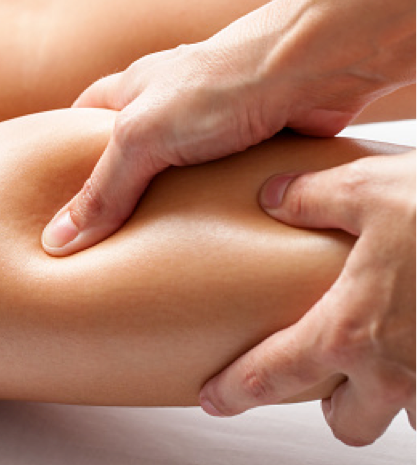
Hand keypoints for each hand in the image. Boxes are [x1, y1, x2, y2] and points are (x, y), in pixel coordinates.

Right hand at [40, 0, 385, 255]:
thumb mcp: (143, 135)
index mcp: (130, 92)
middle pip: (126, 156)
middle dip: (114, 194)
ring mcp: (204, 129)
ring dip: (162, 209)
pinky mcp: (241, 150)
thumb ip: (104, 188)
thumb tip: (58, 239)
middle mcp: (165, 108)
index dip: (61, 160)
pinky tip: (197, 239)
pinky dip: (203, 212)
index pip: (79, 125)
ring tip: (144, 251)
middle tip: (100, 240)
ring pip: (170, 177)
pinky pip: (212, 188)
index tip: (52, 200)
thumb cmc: (221, 83)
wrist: (310, 71)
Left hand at [199, 149, 416, 445]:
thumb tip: (272, 196)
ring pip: (398, 421)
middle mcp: (396, 373)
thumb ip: (309, 195)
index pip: (272, 373)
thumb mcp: (368, 187)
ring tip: (378, 355)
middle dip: (328, 399)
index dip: (236, 389)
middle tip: (321, 363)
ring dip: (382, 397)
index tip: (213, 399)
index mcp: (350, 331)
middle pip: (343, 424)